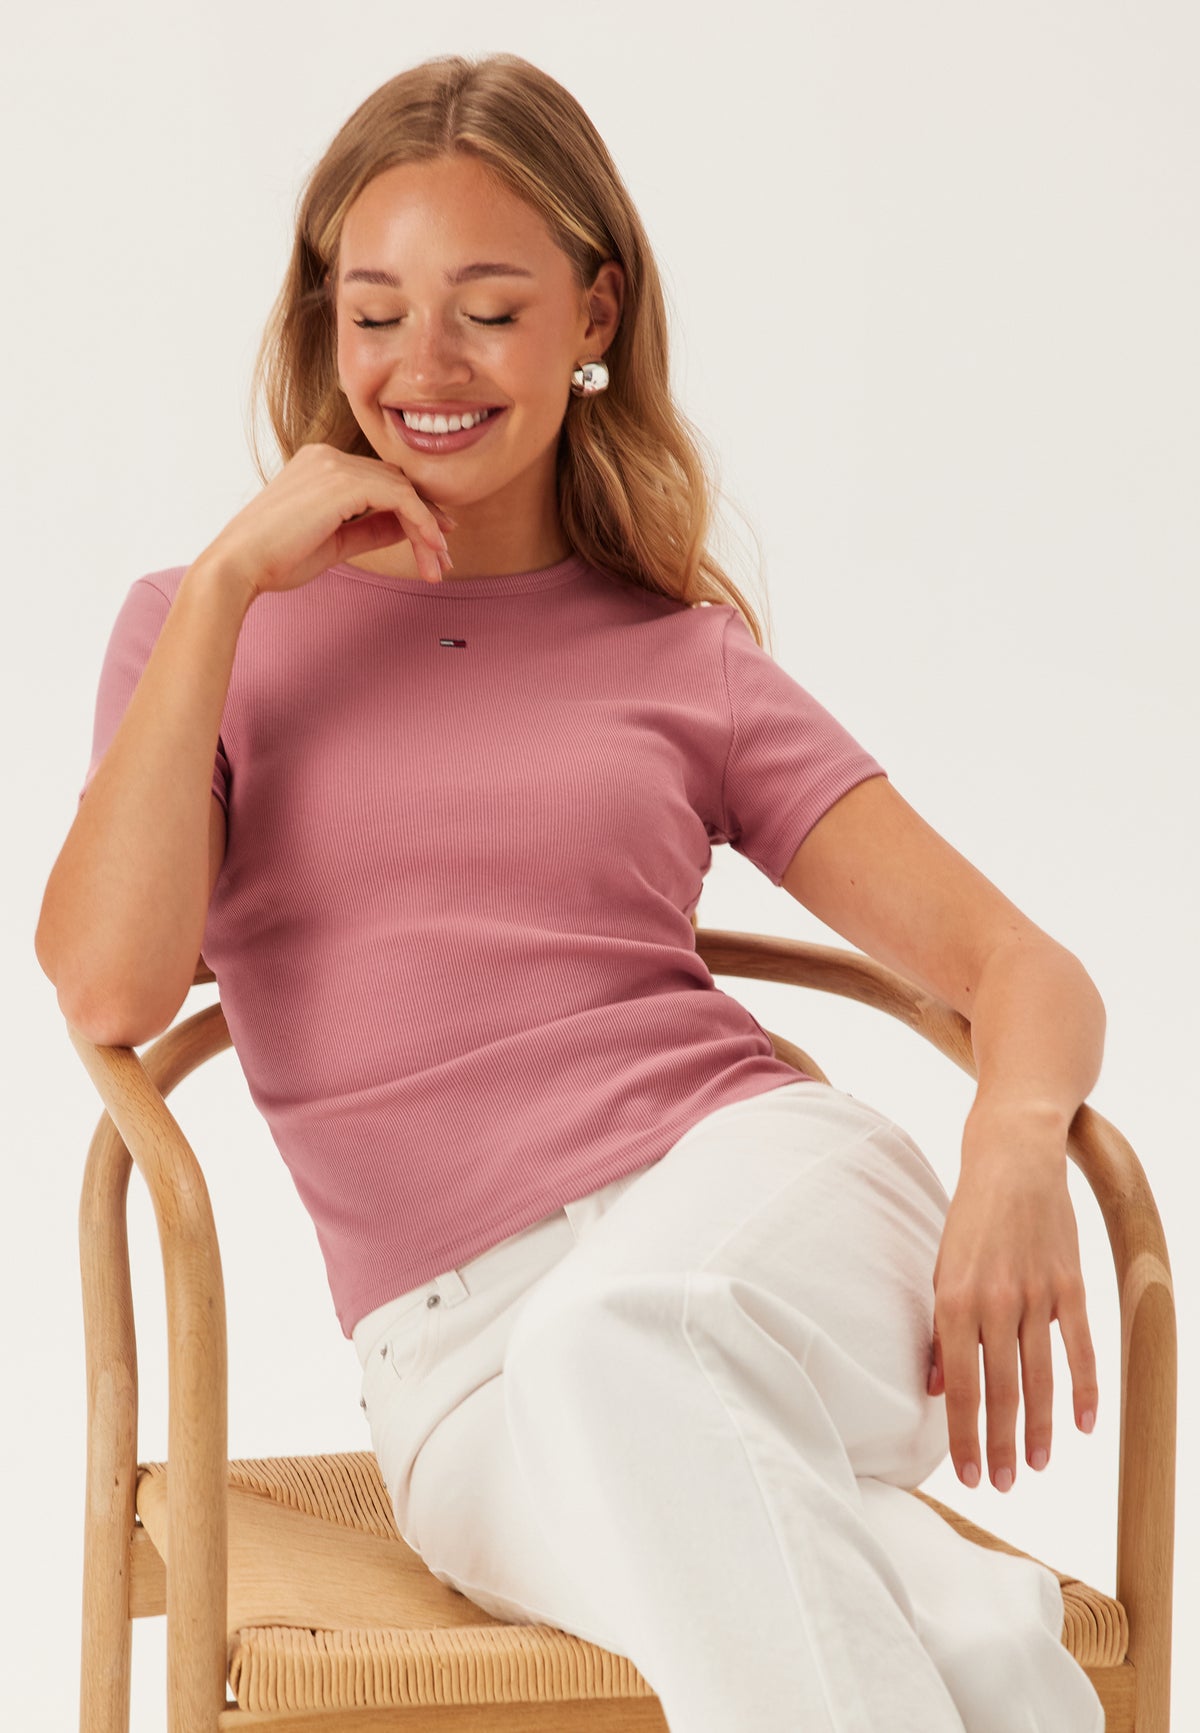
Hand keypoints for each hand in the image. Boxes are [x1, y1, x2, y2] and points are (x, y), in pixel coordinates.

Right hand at [196, 442, 458, 597]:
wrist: (239, 565)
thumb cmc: (276, 560)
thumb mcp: (334, 543)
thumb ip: (370, 530)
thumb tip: (407, 528)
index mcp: (320, 464)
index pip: (380, 481)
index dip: (413, 511)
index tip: (435, 542)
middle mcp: (328, 456)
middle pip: (396, 483)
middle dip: (426, 522)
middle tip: (444, 559)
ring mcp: (334, 464)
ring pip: (402, 491)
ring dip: (427, 530)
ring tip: (439, 565)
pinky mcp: (343, 482)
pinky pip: (399, 498)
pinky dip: (421, 522)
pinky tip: (433, 546)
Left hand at [925, 1102, 1098, 1491]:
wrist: (1013, 1159)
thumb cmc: (970, 1218)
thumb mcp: (941, 1267)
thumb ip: (940, 1328)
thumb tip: (937, 1386)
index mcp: (954, 1299)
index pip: (960, 1384)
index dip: (964, 1433)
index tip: (967, 1473)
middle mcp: (994, 1302)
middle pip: (1000, 1390)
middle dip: (999, 1444)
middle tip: (1001, 1484)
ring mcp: (1036, 1294)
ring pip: (1040, 1377)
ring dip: (1038, 1428)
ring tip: (1035, 1466)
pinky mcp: (1070, 1284)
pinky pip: (1079, 1347)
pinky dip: (1083, 1388)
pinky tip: (1083, 1426)